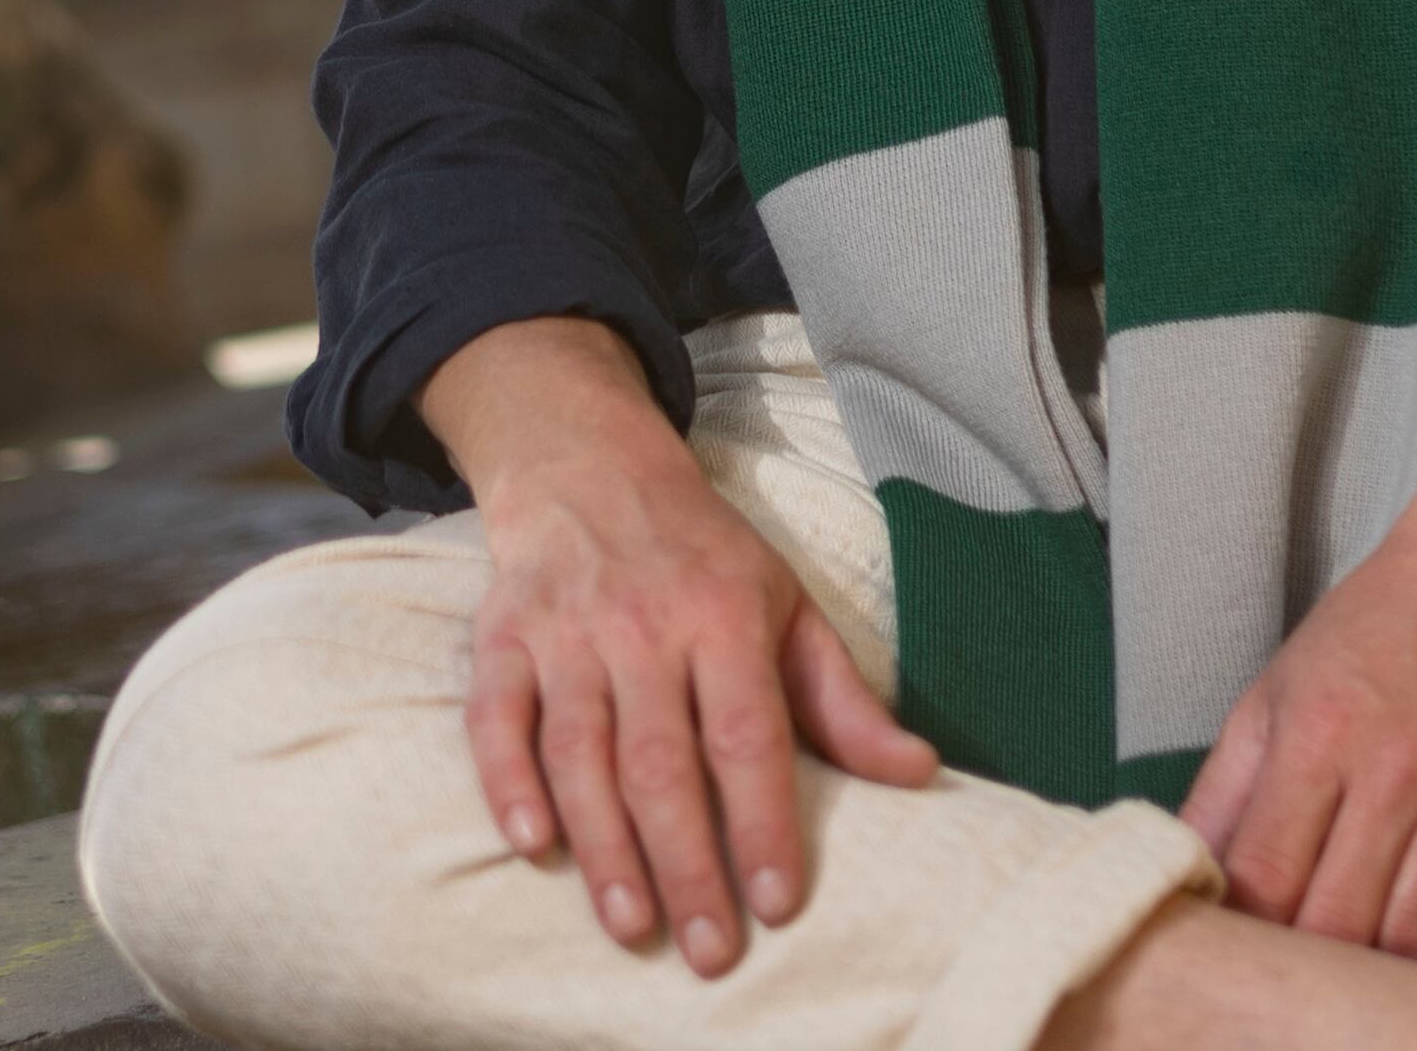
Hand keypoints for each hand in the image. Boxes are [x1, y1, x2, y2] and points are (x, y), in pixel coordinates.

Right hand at [422, 318, 936, 972]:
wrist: (588, 465)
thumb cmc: (702, 555)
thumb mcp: (787, 606)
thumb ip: (844, 699)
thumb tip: (919, 774)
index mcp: (724, 616)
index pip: (747, 734)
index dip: (765, 822)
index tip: (780, 903)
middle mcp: (643, 627)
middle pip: (662, 760)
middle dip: (687, 864)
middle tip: (710, 950)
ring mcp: (566, 633)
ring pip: (581, 751)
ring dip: (604, 845)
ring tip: (632, 925)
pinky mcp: (503, 639)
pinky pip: (497, 718)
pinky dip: (508, 781)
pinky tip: (532, 844)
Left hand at [1176, 519, 1416, 964]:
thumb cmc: (1374, 630)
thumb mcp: (1273, 689)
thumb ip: (1225, 785)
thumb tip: (1184, 864)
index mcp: (1318, 738)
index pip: (1264, 873)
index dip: (1240, 921)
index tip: (1231, 930)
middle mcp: (1393, 779)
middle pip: (1335, 922)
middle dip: (1299, 952)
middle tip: (1285, 950)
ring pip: (1407, 941)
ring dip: (1367, 963)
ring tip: (1342, 952)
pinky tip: (1411, 947)